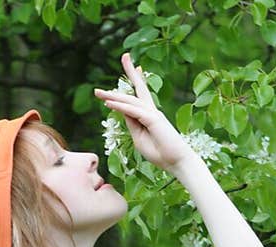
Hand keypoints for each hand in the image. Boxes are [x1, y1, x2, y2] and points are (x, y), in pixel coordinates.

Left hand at [94, 52, 191, 172]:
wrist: (177, 162)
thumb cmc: (160, 153)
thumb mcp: (139, 138)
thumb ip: (131, 124)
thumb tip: (123, 111)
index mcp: (149, 116)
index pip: (140, 96)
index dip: (136, 79)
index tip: (134, 65)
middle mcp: (151, 111)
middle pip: (138, 89)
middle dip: (130, 72)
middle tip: (124, 55)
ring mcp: (152, 114)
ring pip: (130, 101)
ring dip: (113, 96)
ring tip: (98, 92)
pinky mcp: (153, 119)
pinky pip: (132, 111)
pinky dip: (119, 107)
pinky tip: (108, 103)